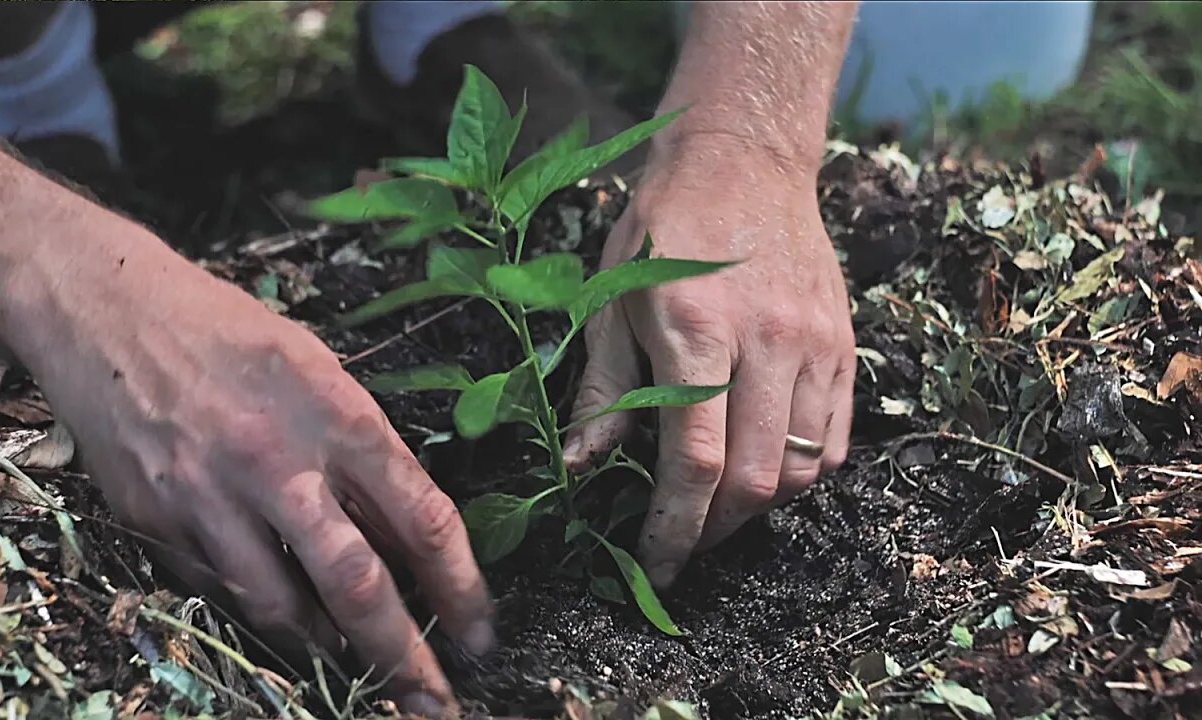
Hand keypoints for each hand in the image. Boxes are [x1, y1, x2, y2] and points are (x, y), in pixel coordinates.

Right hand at [17, 235, 490, 716]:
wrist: (105, 308)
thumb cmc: (228, 331)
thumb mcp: (319, 368)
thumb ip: (365, 448)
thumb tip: (409, 533)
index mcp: (337, 415)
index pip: (423, 519)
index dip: (462, 588)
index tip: (481, 631)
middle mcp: (278, 462)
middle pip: (358, 585)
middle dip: (406, 660)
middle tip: (437, 704)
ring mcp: (210, 498)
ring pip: (284, 610)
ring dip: (331, 655)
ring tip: (362, 678)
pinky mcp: (157, 521)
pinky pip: (222, 593)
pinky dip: (263, 618)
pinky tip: (289, 628)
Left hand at [565, 134, 855, 587]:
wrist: (744, 158)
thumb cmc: (663, 226)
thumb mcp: (611, 299)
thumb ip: (603, 389)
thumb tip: (580, 466)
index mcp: (696, 330)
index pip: (695, 460)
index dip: (675, 528)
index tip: (656, 564)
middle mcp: (765, 341)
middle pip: (755, 477)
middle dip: (715, 529)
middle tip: (684, 539)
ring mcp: (813, 344)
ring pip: (802, 467)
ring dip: (759, 507)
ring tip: (721, 509)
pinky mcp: (842, 344)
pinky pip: (834, 439)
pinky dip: (804, 474)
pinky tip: (768, 471)